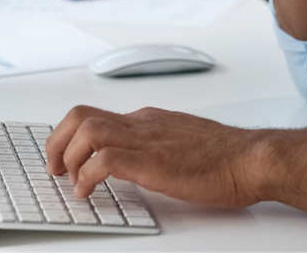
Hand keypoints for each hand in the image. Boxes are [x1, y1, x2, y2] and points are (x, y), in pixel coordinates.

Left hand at [46, 105, 264, 207]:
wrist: (252, 158)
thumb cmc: (227, 157)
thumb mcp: (183, 143)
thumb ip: (158, 145)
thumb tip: (138, 161)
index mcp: (150, 119)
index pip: (97, 115)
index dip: (71, 138)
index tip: (65, 160)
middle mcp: (143, 124)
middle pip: (81, 115)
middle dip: (57, 142)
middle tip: (54, 169)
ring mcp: (148, 140)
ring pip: (87, 129)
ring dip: (68, 157)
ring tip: (71, 181)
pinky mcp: (154, 162)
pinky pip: (104, 160)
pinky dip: (87, 176)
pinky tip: (90, 192)